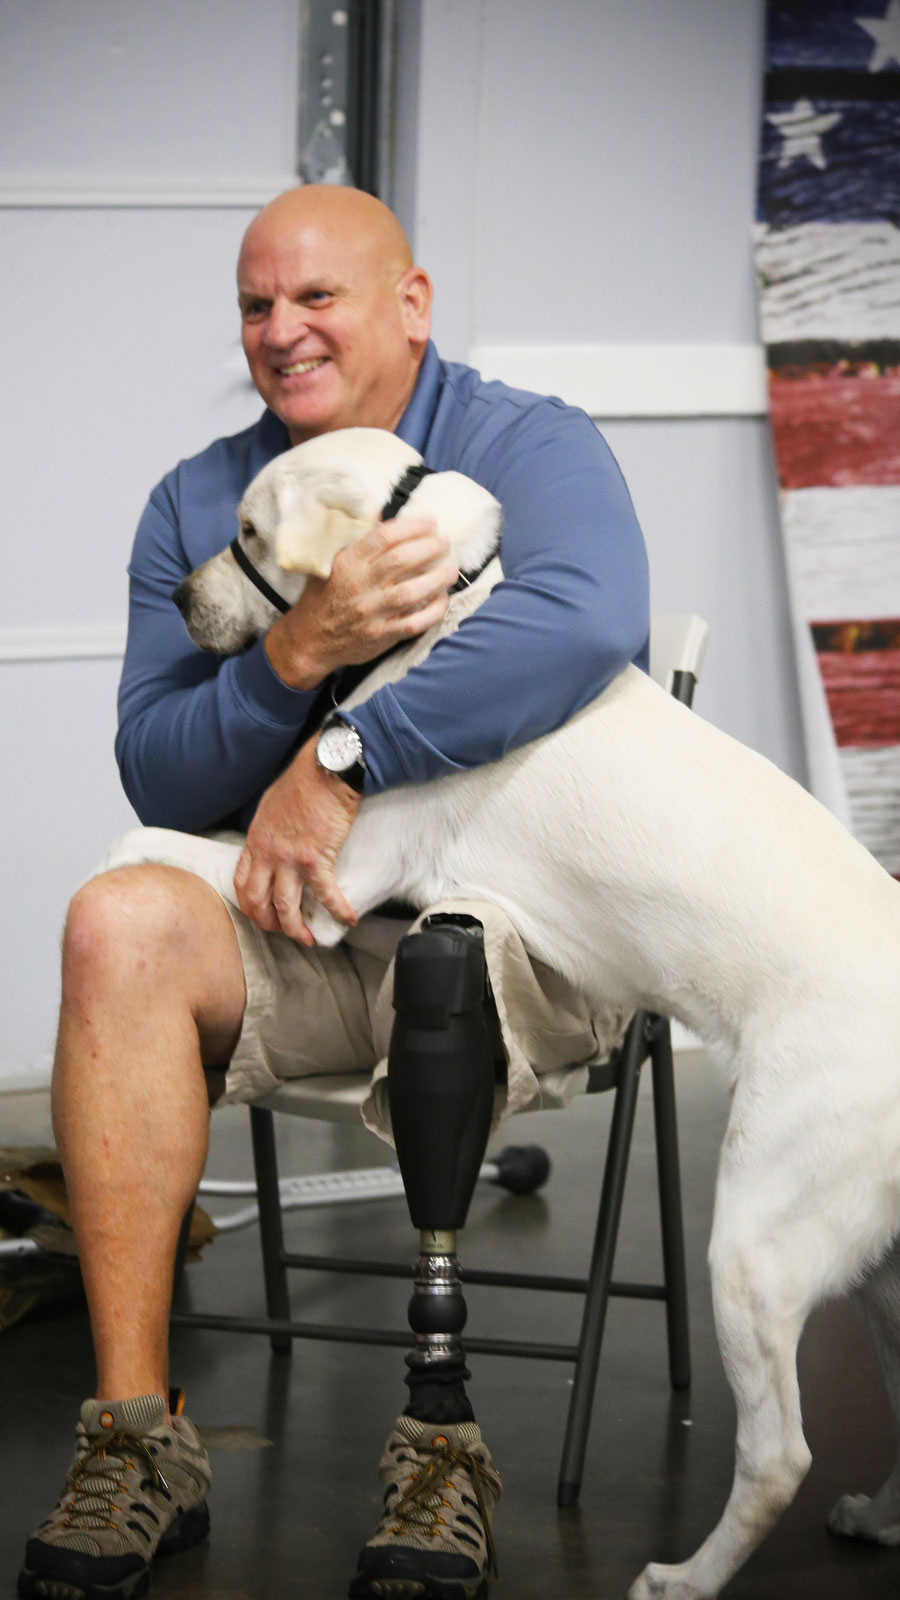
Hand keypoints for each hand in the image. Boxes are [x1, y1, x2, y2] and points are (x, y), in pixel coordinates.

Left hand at [233, 741, 360, 945]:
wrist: (325, 770)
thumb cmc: (303, 782)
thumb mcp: (271, 806)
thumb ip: (269, 830)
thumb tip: (275, 843)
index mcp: (256, 840)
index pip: (241, 882)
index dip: (250, 905)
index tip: (262, 914)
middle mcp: (268, 853)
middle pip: (258, 900)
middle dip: (268, 923)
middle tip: (283, 932)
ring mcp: (290, 858)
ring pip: (285, 906)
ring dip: (295, 928)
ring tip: (308, 939)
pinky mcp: (317, 859)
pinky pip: (324, 894)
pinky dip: (337, 910)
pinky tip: (348, 919)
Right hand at [265, 515, 458, 689]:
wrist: (310, 640)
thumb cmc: (323, 596)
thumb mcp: (332, 562)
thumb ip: (358, 539)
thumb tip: (379, 512)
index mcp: (348, 563)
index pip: (384, 538)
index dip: (412, 527)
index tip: (431, 522)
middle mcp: (359, 586)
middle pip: (401, 560)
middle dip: (430, 548)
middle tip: (445, 543)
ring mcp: (371, 612)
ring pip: (410, 592)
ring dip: (436, 579)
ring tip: (452, 570)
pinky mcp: (381, 636)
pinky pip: (413, 624)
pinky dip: (433, 611)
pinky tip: (443, 600)